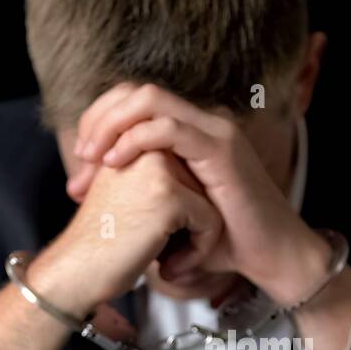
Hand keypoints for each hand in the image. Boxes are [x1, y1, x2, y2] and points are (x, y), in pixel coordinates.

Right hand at [0, 150, 220, 349]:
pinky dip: (198, 251)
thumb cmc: (99, 243)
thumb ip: (152, 178)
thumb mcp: (124, 193)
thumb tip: (196, 181)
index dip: (181, 213)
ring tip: (166, 261)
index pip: (188, 173)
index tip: (154, 240)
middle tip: (163, 252)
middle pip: (202, 186)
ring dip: (196, 240)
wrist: (73, 271)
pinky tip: (168, 268)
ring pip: (210, 203)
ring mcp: (158, 167)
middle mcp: (146, 145)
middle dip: (191, 225)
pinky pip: (211, 222)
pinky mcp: (170, 194)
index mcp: (134, 140)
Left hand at [67, 83, 331, 307]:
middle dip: (98, 119)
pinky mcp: (221, 148)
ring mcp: (214, 130)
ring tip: (90, 158)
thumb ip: (139, 193)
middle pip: (135, 92)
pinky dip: (134, 140)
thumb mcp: (171, 211)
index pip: (134, 101)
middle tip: (79, 157)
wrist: (270, 257)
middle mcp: (203, 121)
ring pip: (148, 99)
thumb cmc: (225, 242)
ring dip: (110, 125)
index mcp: (191, 131)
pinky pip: (168, 127)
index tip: (79, 163)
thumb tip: (91, 193)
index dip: (99, 122)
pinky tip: (114, 163)